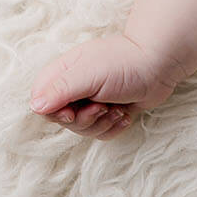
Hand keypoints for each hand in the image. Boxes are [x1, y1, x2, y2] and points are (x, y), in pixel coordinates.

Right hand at [29, 32, 181, 139]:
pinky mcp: (110, 111)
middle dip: (84, 120)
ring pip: (83, 129)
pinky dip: (114, 127)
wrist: (161, 65)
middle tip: (102, 107)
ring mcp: (92, 100)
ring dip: (102, 124)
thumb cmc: (124, 64)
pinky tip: (125, 114)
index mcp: (63, 74)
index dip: (54, 113)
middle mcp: (75, 88)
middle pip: (63, 121)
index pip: (41, 103)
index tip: (72, 111)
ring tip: (118, 109)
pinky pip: (102, 132)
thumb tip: (35, 107)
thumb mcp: (88, 75)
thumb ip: (60, 90)